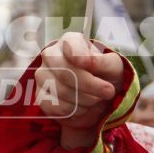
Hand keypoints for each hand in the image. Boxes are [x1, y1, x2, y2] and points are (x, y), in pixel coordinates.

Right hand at [33, 33, 130, 148]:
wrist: (97, 98)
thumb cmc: (105, 76)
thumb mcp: (113, 67)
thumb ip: (103, 62)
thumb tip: (89, 62)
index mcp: (70, 42)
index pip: (69, 44)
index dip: (77, 54)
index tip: (87, 63)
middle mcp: (51, 55)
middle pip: (64, 71)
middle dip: (89, 85)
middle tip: (108, 92)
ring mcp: (42, 75)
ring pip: (61, 91)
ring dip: (85, 100)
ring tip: (96, 99)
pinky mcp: (40, 96)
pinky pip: (56, 107)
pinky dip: (75, 111)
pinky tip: (83, 107)